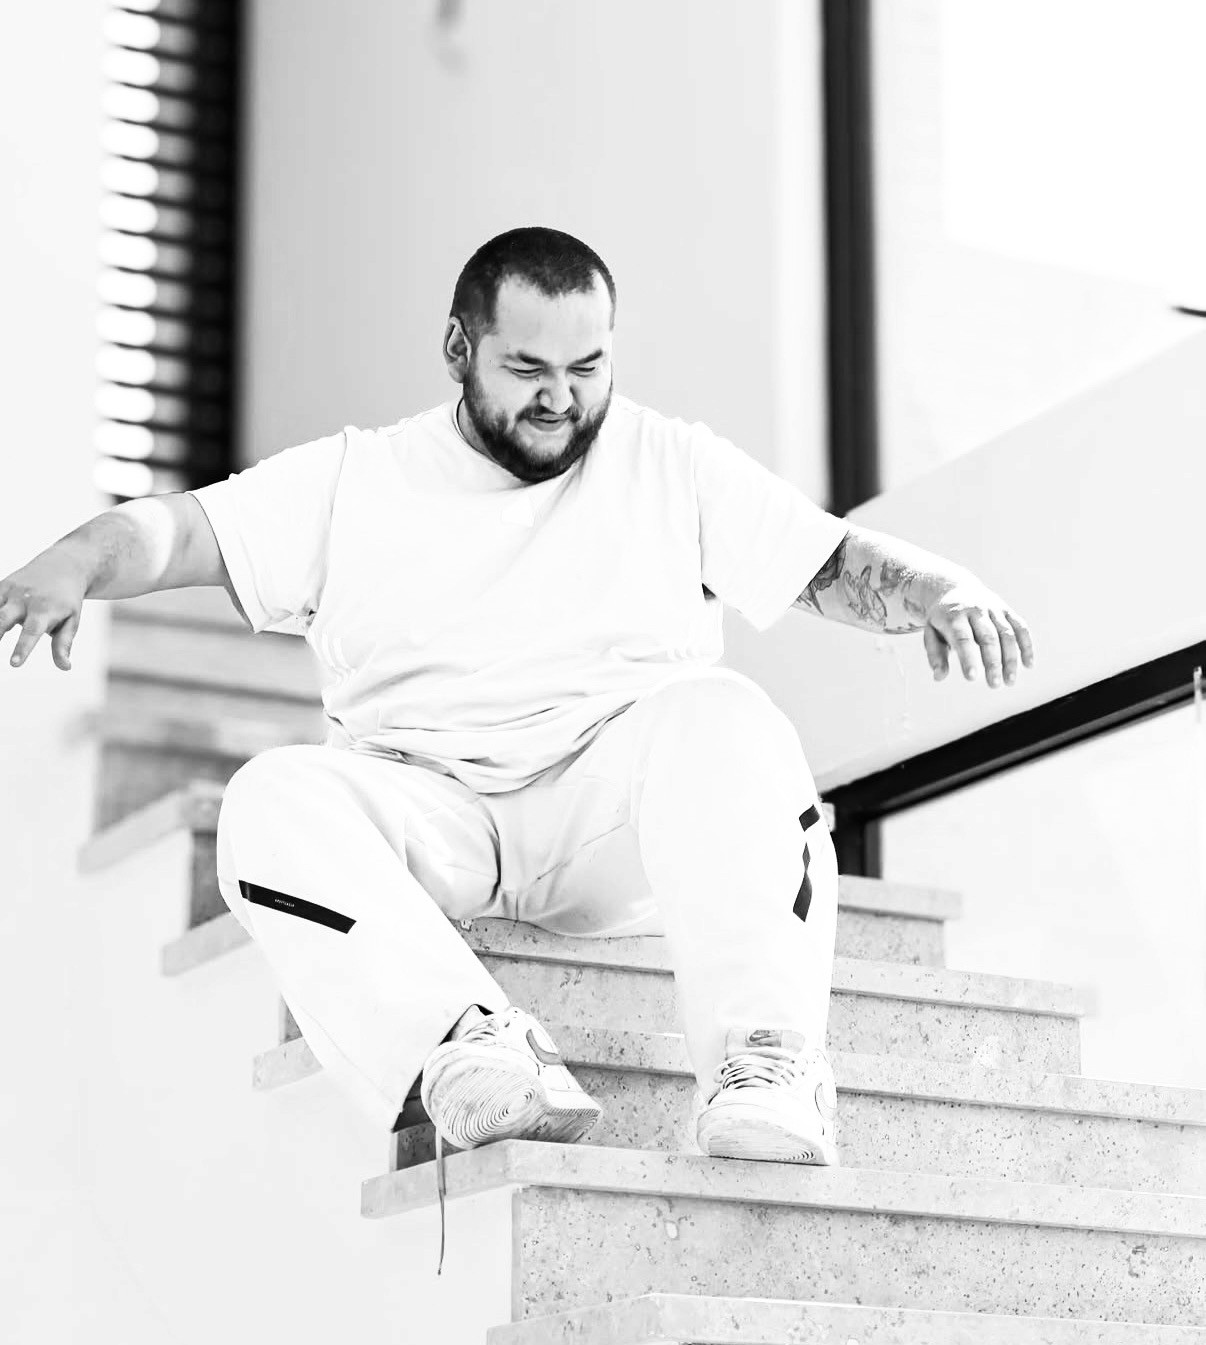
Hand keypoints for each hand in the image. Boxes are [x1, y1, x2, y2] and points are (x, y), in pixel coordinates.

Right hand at [0, 554, 88, 670]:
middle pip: (3, 617)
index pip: (32, 632)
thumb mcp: (72, 621)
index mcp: (45, 611)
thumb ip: (63, 644)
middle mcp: (25, 599)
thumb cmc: (66, 601)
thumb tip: (65, 667)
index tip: (14, 664)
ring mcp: (11, 591)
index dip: (22, 648)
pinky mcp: (2, 585)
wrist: (63, 566)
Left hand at [923, 582, 1033, 688]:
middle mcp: (975, 610)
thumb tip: (939, 677)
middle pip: (988, 637)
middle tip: (994, 685)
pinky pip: (1020, 627)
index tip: (972, 677)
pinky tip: (1028, 665)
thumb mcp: (931, 632)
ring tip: (1010, 681)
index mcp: (953, 616)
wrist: (955, 588)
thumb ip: (935, 654)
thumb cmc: (942, 619)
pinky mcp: (1007, 610)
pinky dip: (1026, 646)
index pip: (962, 638)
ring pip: (1007, 634)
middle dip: (992, 662)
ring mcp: (993, 609)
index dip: (968, 658)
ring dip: (1011, 658)